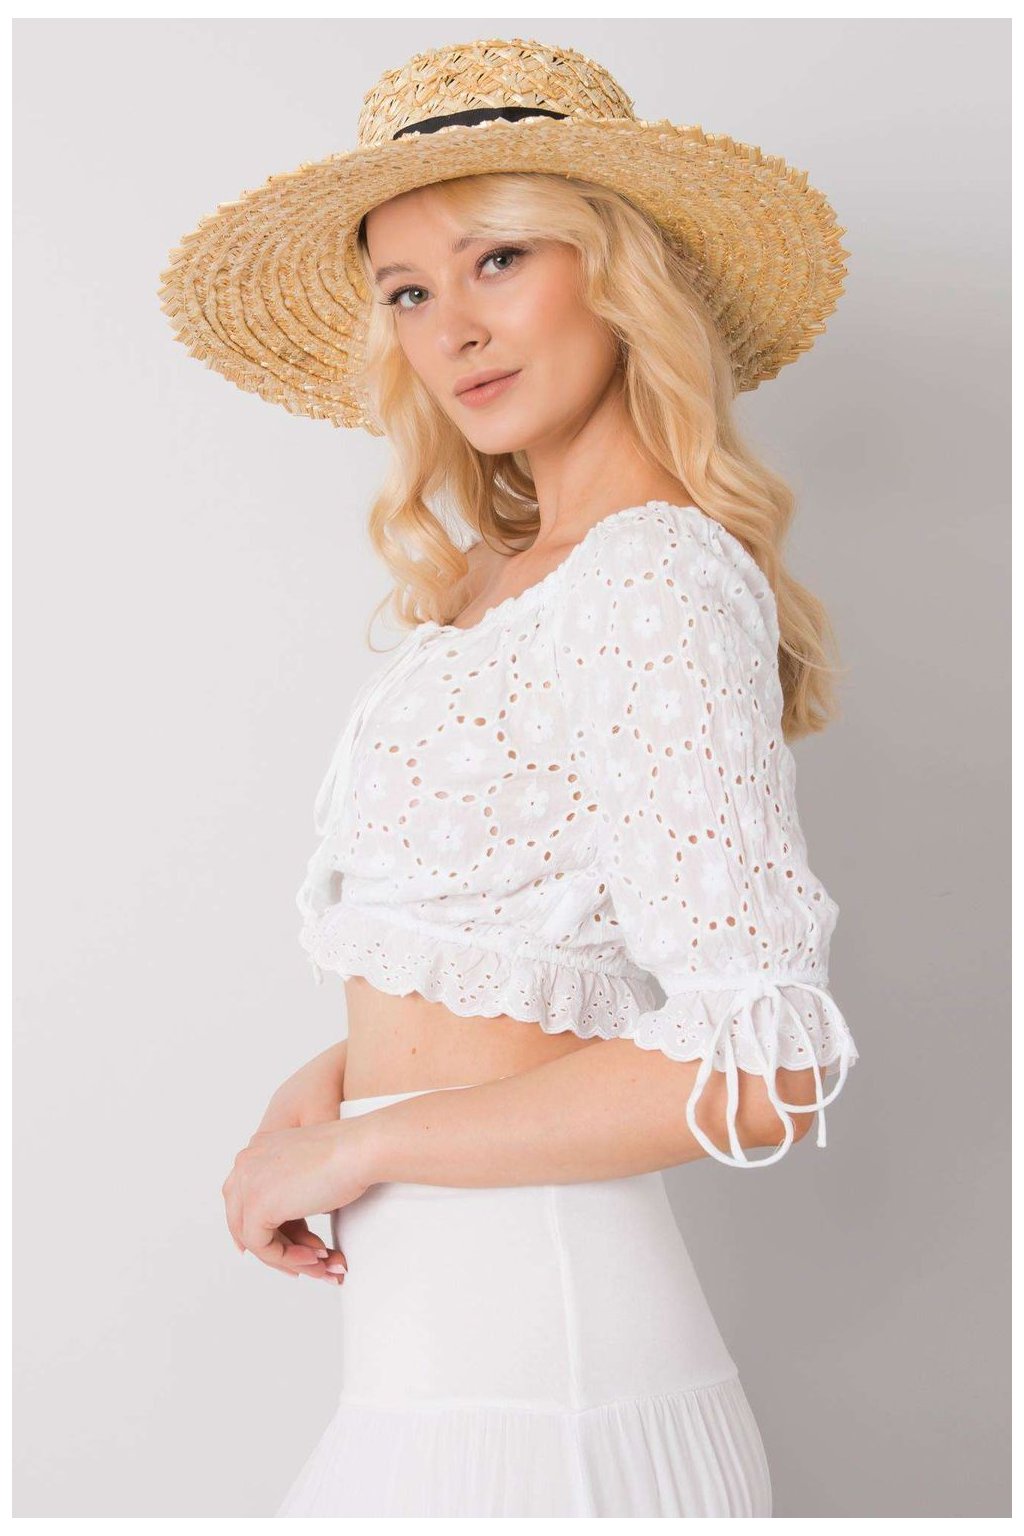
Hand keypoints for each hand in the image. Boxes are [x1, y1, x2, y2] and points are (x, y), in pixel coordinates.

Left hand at [231, 1042, 349, 1282]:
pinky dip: (288, 1259)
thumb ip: (289, 1194)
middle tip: (308, 1263)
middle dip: (278, 1248)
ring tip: (322, 1266)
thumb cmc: (347, 1156)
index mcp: (257, 1149)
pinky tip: (316, 1259)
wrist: (360, 1151)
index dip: (266, 1228)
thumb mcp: (308, 1173)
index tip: (287, 1249)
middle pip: (245, 1220)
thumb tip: (286, 1231)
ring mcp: (247, 1184)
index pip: (248, 1200)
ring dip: (290, 1258)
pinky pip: (263, 1248)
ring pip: (255, 1238)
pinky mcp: (256, 1207)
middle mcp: (246, 1163)